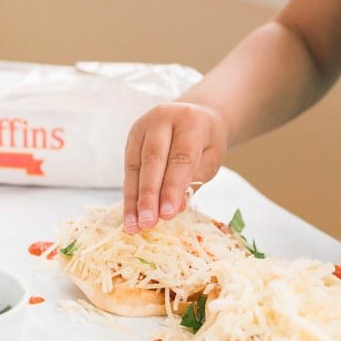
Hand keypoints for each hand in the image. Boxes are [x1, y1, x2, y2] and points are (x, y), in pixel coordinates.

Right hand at [123, 102, 226, 232]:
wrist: (195, 115)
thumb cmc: (206, 141)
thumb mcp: (211, 159)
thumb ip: (194, 180)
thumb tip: (174, 208)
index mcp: (190, 120)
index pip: (180, 157)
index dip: (173, 187)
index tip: (168, 214)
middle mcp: (162, 118)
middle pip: (153, 159)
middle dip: (149, 195)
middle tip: (147, 223)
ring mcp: (143, 126)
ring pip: (135, 166)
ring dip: (134, 199)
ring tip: (134, 226)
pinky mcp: (131, 137)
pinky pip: (128, 168)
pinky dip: (130, 194)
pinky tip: (130, 215)